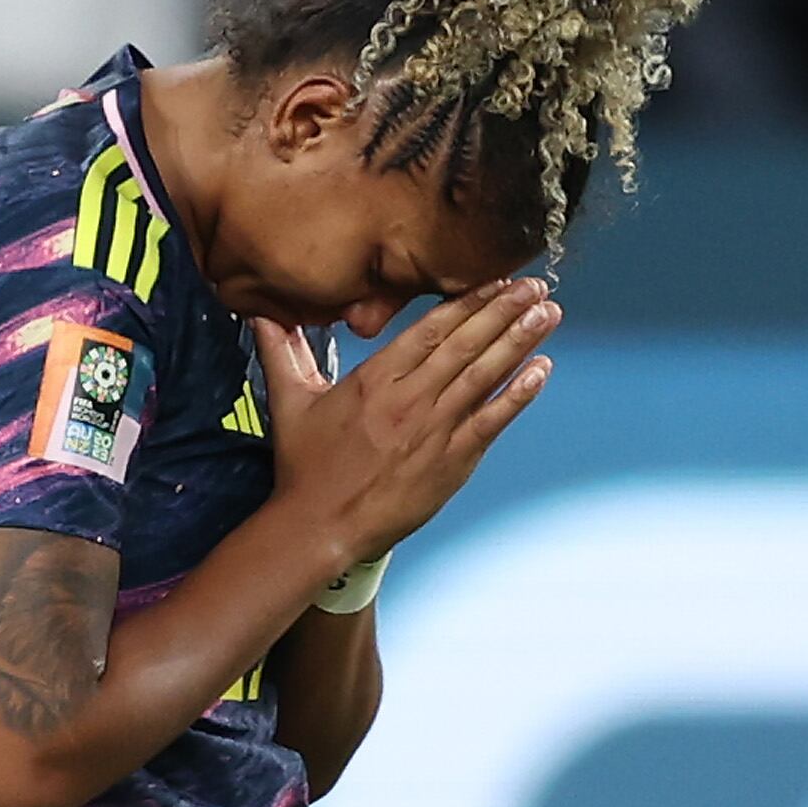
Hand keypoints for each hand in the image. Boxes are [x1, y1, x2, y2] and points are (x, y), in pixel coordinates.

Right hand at [255, 280, 559, 562]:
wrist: (319, 526)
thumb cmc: (305, 467)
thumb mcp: (288, 400)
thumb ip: (282, 350)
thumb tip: (259, 311)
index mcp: (375, 379)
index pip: (431, 329)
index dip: (467, 301)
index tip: (493, 279)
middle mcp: (410, 398)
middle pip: (466, 344)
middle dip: (505, 310)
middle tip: (536, 284)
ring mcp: (435, 430)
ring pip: (485, 375)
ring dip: (520, 342)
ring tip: (548, 313)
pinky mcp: (451, 462)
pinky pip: (492, 421)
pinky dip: (518, 395)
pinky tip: (541, 371)